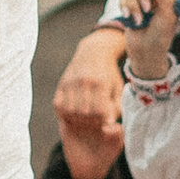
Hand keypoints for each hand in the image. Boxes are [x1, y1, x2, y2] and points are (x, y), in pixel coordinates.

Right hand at [52, 24, 128, 176]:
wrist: (93, 50)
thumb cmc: (111, 73)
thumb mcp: (119, 88)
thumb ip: (117, 107)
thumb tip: (115, 128)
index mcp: (101, 86)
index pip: (100, 115)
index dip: (104, 125)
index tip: (107, 127)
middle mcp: (84, 84)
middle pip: (86, 116)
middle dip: (90, 126)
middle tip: (94, 128)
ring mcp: (70, 84)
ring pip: (71, 112)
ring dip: (77, 120)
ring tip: (84, 123)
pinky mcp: (61, 85)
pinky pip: (60, 106)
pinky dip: (65, 113)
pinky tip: (71, 116)